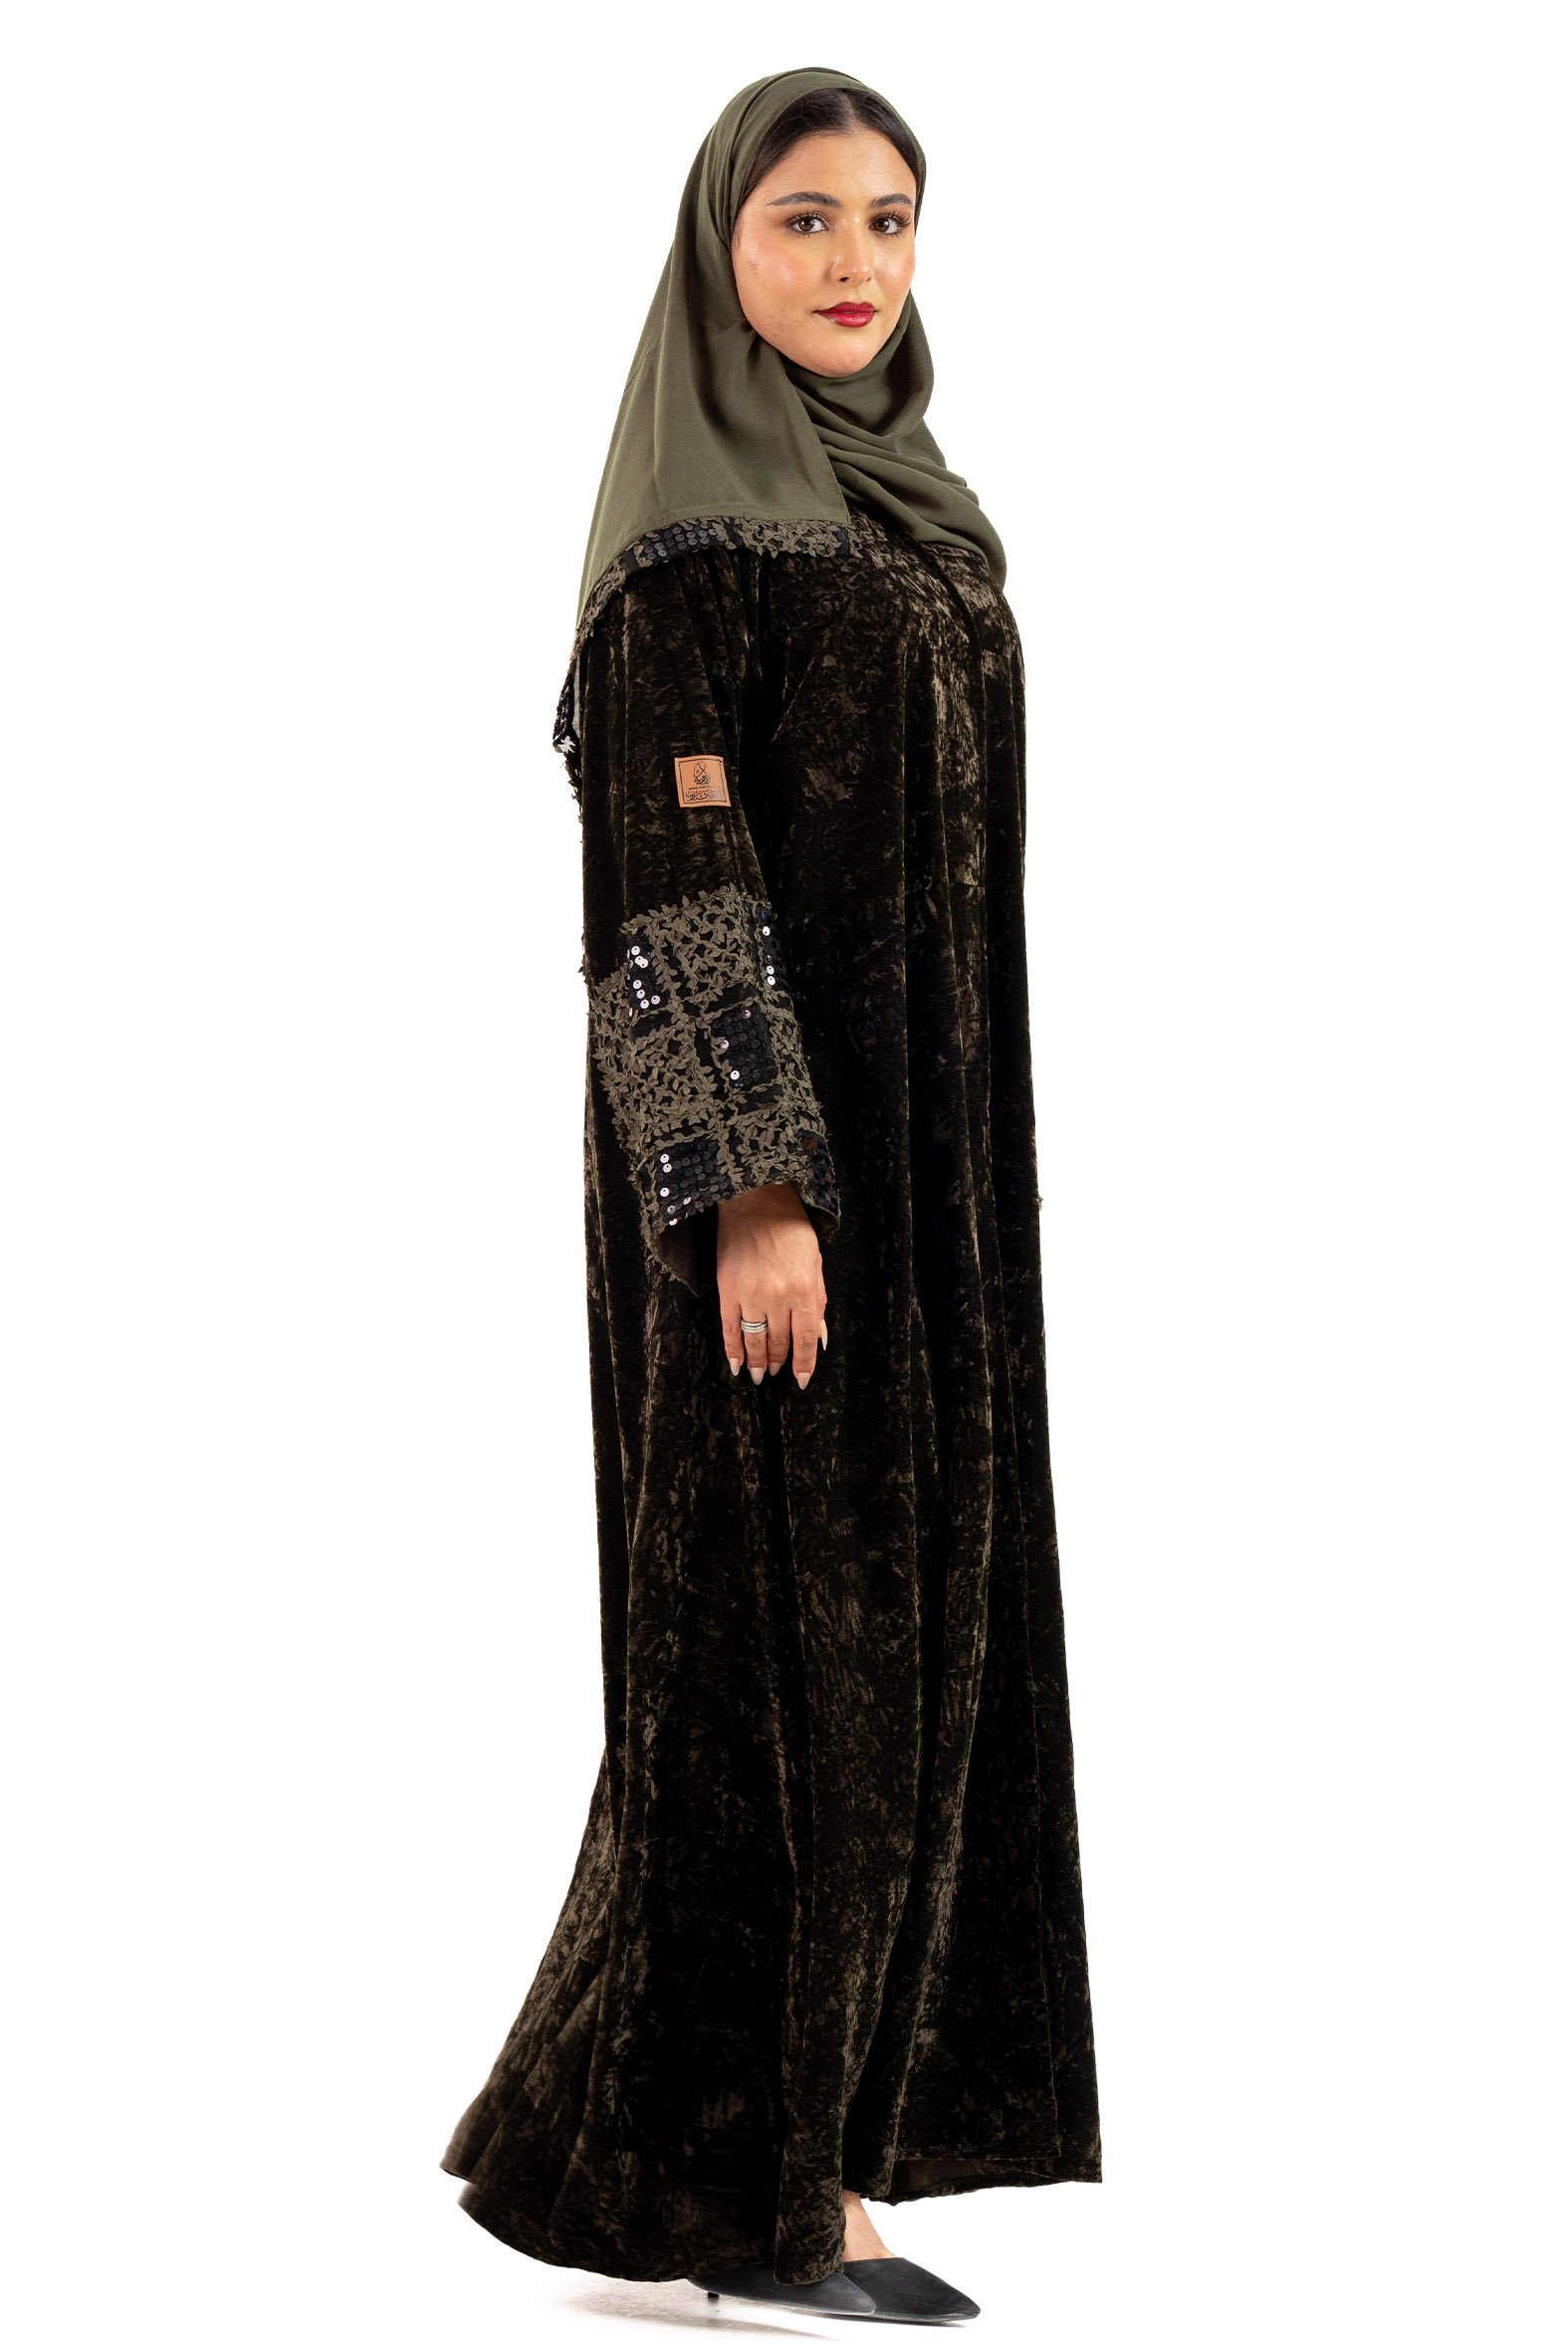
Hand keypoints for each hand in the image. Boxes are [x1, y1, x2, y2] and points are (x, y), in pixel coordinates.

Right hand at [716, 1180, 828, 1387]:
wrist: (756, 1200)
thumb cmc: (792, 1229)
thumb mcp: (815, 1262)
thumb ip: (818, 1301)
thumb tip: (819, 1338)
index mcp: (804, 1289)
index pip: (805, 1338)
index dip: (804, 1363)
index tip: (800, 1380)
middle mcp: (777, 1295)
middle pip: (780, 1341)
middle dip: (780, 1361)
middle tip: (778, 1372)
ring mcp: (749, 1294)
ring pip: (755, 1339)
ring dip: (758, 1362)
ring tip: (759, 1375)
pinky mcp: (726, 1289)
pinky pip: (729, 1328)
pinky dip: (732, 1350)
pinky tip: (736, 1365)